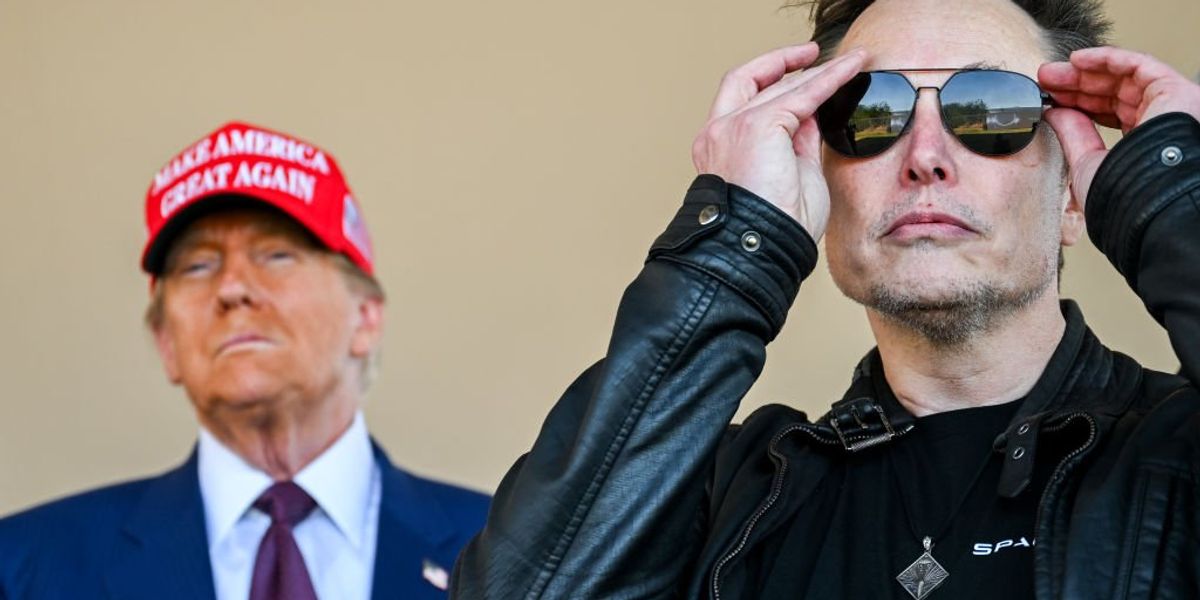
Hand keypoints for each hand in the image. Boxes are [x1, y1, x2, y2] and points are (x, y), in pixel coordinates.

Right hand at [691, 42, 866, 239]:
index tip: (798, 71)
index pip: (744, 101)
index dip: (771, 82)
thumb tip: (811, 116)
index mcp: (721, 149)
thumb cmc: (776, 228)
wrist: (759, 248)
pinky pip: (801, 93)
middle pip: (752, 82)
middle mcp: (718, 133)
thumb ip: (797, 142)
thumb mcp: (791, 176)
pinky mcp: (757, 126)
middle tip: (815, 55)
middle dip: (785, 65)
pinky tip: (851, 68)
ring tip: (849, 62)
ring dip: (815, 71)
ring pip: (777, 85)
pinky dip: (829, 78)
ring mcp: (732, 127)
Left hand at [1039, 46, 1199, 207]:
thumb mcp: (1087, 163)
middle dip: (1076, 85)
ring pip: (1124, 77)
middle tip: (1045, 81)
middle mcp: (1159, 123)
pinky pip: (1139, 65)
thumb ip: (1073, 135)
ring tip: (1051, 73)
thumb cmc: (1123, 194)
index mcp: (1142, 145)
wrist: (1147, 195)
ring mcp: (1169, 105)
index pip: (1109, 115)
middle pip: (1114, 93)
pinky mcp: (1175, 89)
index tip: (1049, 100)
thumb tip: (1054, 113)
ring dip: (1085, 72)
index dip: (1077, 104)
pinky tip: (1078, 60)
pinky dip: (1108, 59)